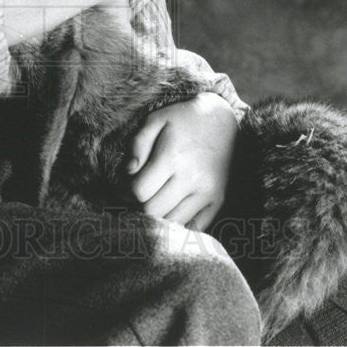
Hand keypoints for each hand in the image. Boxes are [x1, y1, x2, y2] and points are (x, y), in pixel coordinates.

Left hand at [125, 91, 237, 228]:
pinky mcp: (218, 200)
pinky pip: (195, 228)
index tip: (124, 187)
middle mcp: (192, 178)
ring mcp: (207, 192)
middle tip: (137, 196)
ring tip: (153, 201)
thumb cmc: (183, 119)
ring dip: (157, 216)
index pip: (139, 191)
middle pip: (153, 210)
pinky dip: (179, 225)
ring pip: (172, 222)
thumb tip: (127, 172)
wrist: (222, 119)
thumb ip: (137, 145)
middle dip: (139, 204)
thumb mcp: (155, 120)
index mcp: (172, 157)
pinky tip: (171, 211)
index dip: (125, 191)